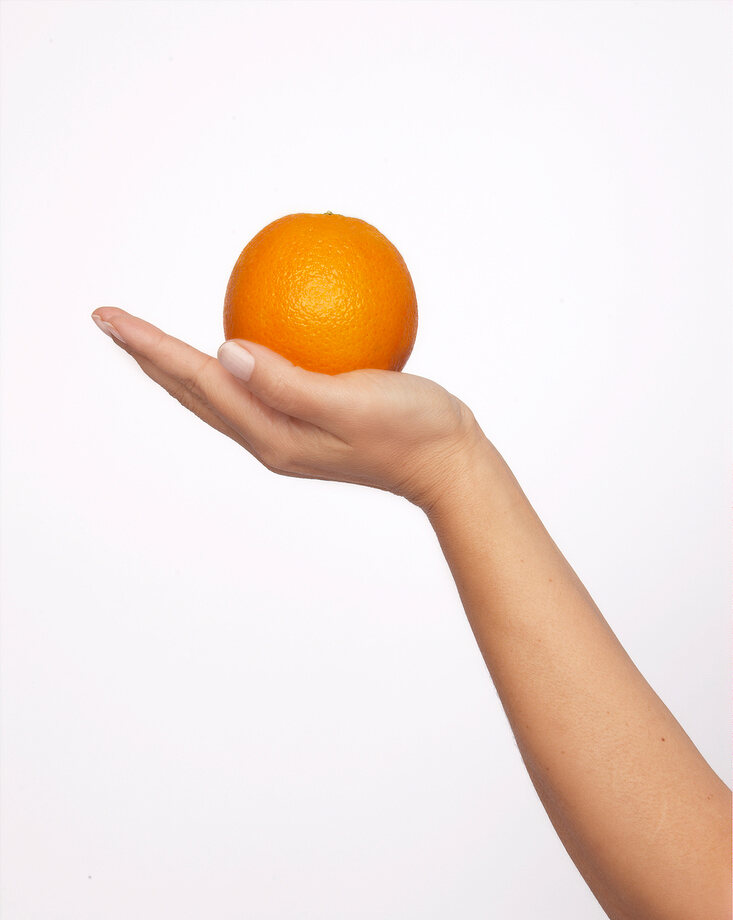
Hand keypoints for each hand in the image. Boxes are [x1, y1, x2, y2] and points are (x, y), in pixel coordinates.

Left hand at [91, 308, 480, 511]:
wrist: (448, 464)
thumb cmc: (412, 431)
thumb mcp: (353, 404)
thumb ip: (288, 382)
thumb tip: (225, 351)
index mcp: (271, 433)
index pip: (197, 381)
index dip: (150, 347)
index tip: (108, 317)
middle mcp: (268, 438)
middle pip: (192, 392)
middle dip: (148, 357)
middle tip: (110, 321)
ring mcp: (284, 434)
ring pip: (215, 395)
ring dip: (177, 366)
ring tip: (148, 340)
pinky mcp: (305, 424)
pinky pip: (252, 388)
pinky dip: (226, 365)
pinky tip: (235, 343)